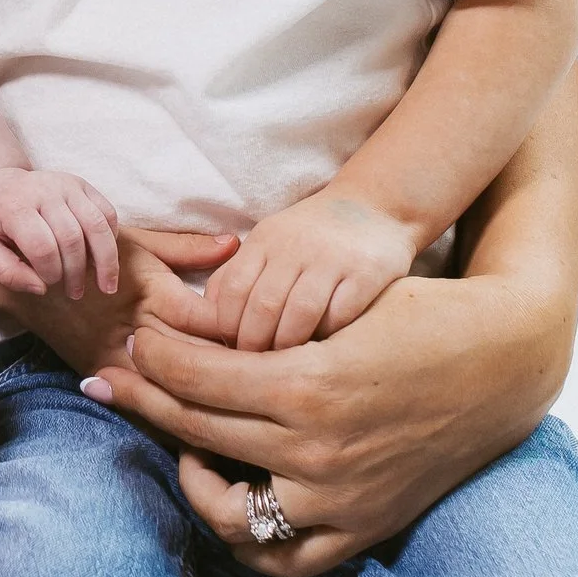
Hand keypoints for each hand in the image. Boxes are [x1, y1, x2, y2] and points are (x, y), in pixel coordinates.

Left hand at [0, 168, 120, 300]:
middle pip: (72, 238)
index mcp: (15, 206)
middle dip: (76, 272)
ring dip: (106, 260)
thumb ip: (6, 273)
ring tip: (106, 286)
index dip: (50, 272)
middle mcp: (44, 190)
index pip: (42, 246)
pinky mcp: (82, 185)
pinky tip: (104, 258)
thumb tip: (41, 289)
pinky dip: (111, 238)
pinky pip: (107, 212)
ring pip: (97, 224)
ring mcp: (66, 184)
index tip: (47, 284)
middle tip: (74, 293)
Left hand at [87, 260, 577, 576]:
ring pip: (228, 507)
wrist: (506, 363)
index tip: (132, 342)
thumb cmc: (423, 314)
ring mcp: (339, 498)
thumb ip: (268, 322)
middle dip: (145, 399)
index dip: (152, 356)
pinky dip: (248, 534)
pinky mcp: (363, 526)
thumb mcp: (343, 303)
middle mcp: (316, 450)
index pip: (196, 376)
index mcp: (308, 384)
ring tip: (181, 444)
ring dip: (190, 475)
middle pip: (197, 429)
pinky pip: (284, 556)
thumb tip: (189, 323)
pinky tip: (231, 494)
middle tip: (114, 382)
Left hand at [204, 188, 418, 352]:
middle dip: (255, 345)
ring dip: (289, 346)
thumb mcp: (267, 244)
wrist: (375, 204)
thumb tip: (202, 323)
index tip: (229, 352)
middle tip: (256, 372)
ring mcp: (332, 258)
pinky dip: (328, 337)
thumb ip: (236, 277)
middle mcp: (295, 246)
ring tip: (287, 369)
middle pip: (262, 306)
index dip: (226, 327)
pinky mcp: (367, 272)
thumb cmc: (310, 236)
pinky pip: (341, 314)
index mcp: (264, 239)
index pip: (231, 289)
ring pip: (299, 313)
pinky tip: (325, 352)